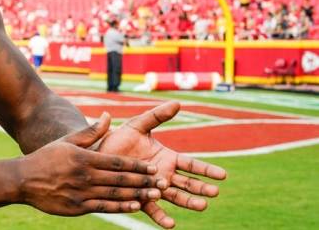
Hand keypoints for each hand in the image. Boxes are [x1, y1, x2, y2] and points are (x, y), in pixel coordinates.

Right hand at [20, 113, 166, 216]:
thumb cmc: (46, 158)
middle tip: (162, 183)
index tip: (153, 167)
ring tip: (154, 195)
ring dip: (137, 195)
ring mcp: (81, 193)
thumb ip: (90, 132)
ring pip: (115, 195)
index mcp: (84, 157)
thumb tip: (108, 116)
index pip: (117, 162)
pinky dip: (121, 207)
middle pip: (120, 179)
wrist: (23, 180)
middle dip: (143, 181)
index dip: (137, 165)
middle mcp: (85, 176)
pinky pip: (104, 207)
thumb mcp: (67, 141)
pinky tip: (135, 206)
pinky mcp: (77, 207)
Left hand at [97, 101, 226, 228]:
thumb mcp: (138, 125)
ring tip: (202, 206)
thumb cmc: (118, 138)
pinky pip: (152, 210)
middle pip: (187, 183)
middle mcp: (163, 175)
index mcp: (167, 158)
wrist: (97, 153)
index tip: (223, 175)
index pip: (191, 165)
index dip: (207, 170)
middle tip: (214, 192)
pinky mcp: (139, 198)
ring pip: (175, 197)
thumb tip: (177, 102)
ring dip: (188, 202)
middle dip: (201, 188)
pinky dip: (162, 217)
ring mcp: (152, 188)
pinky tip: (171, 224)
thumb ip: (157, 116)